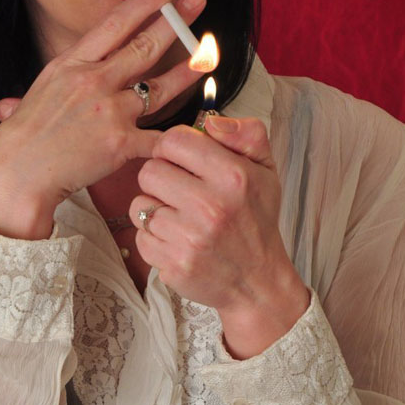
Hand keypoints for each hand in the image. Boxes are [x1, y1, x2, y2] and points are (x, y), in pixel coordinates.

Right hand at [0, 0, 206, 238]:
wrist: (16, 174)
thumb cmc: (21, 139)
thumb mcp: (35, 95)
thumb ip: (55, 85)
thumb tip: (36, 89)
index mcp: (72, 64)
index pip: (116, 24)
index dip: (146, 2)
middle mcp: (93, 81)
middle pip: (145, 46)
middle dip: (177, 21)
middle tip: (198, 0)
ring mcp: (110, 111)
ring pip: (160, 88)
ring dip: (186, 72)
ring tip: (207, 57)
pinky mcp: (121, 144)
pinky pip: (159, 138)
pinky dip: (177, 137)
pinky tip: (196, 129)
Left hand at [130, 114, 309, 358]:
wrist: (258, 282)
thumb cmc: (257, 221)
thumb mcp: (265, 170)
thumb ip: (246, 134)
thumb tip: (211, 121)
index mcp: (232, 177)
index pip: (174, 140)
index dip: (171, 147)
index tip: (180, 160)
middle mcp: (210, 206)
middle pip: (148, 171)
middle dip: (159, 177)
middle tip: (178, 190)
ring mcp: (189, 238)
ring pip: (139, 205)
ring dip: (154, 209)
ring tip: (179, 217)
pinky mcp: (173, 264)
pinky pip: (140, 236)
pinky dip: (153, 238)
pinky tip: (176, 240)